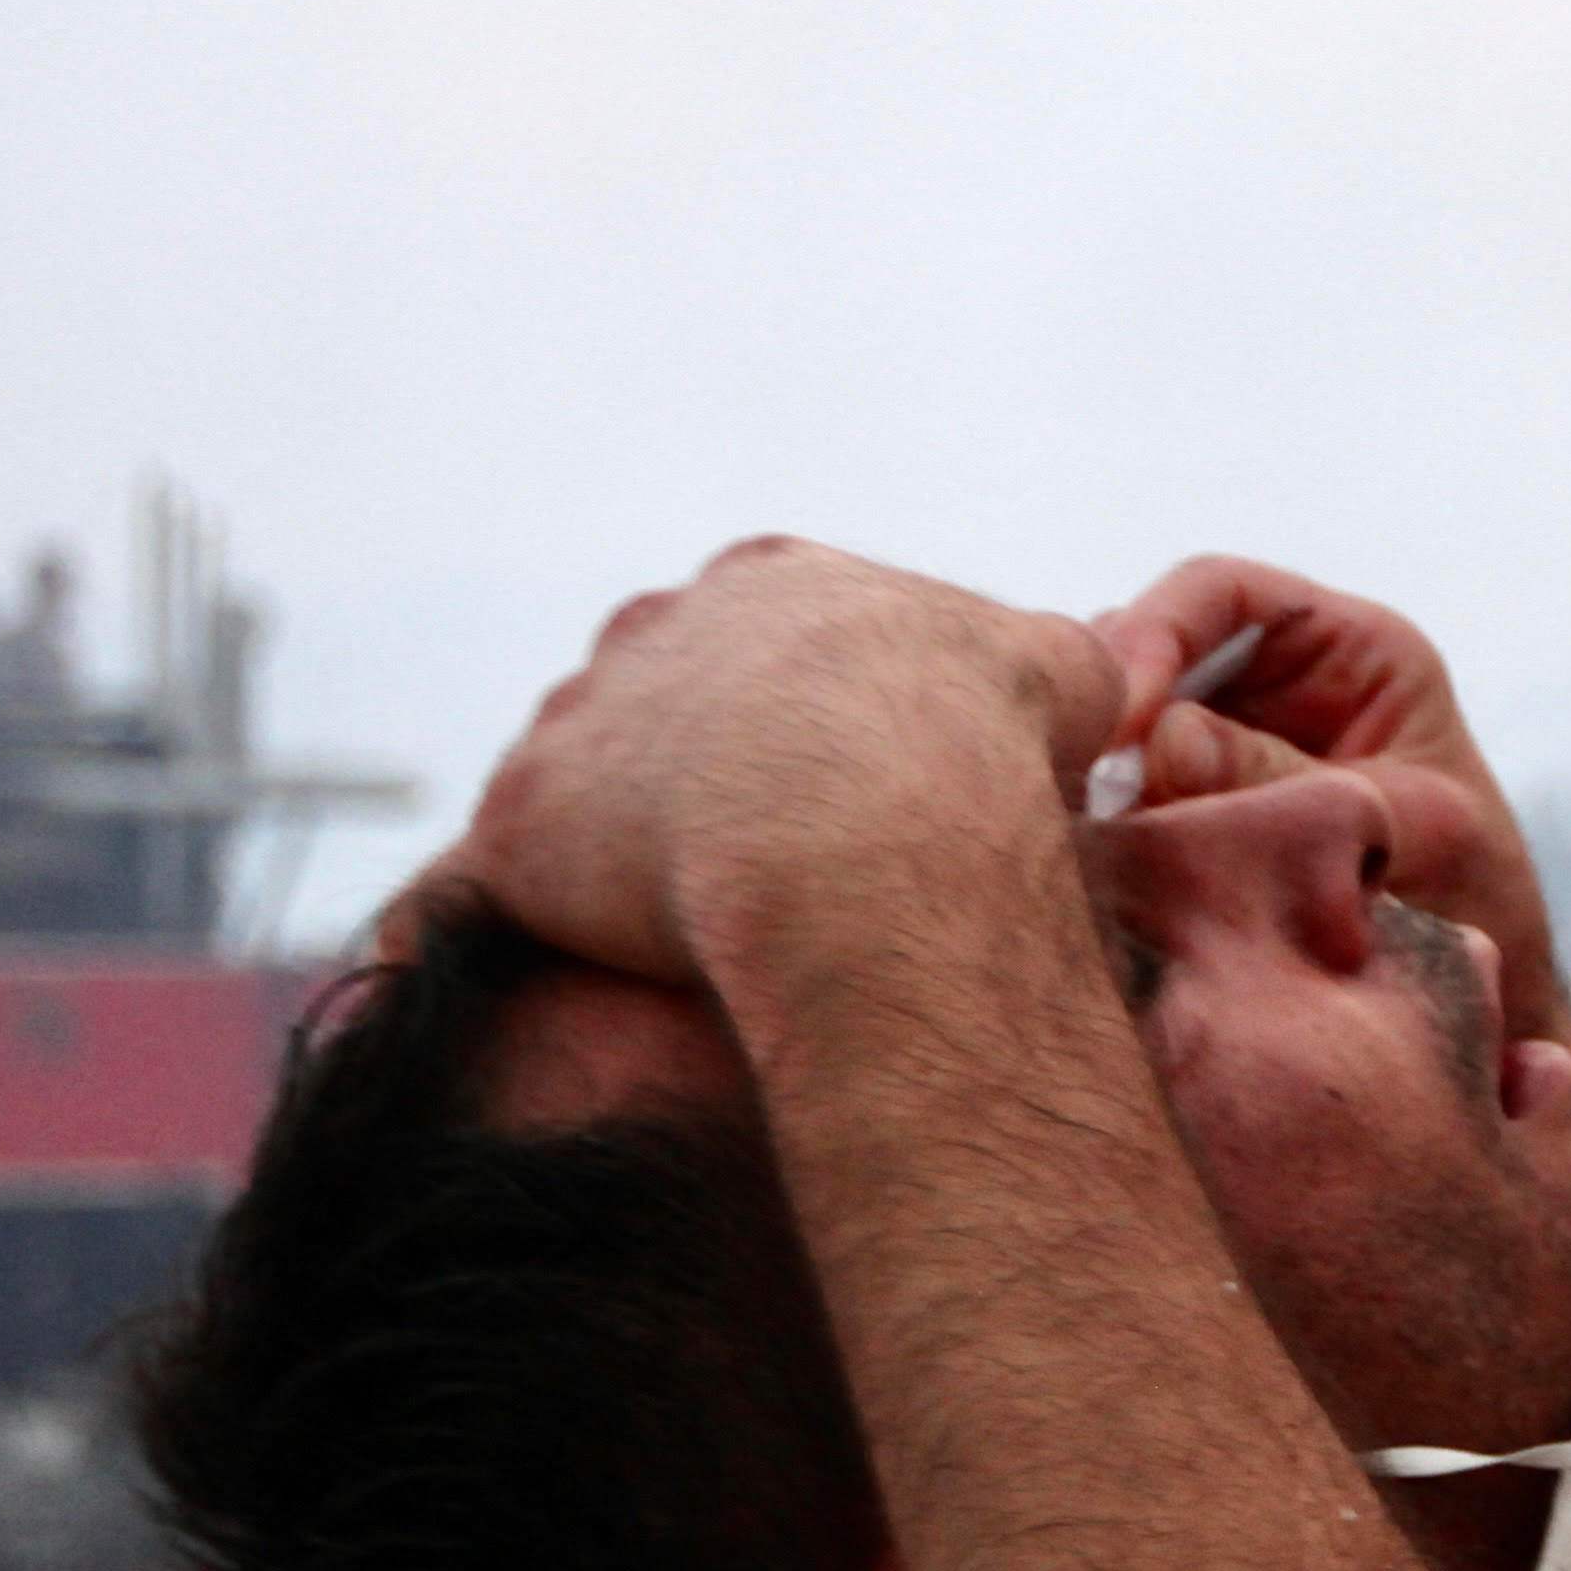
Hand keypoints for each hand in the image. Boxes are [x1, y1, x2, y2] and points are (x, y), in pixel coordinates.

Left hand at [441, 539, 1125, 984]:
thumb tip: (1092, 695)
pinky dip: (486, 933)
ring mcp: (573, 723)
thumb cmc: (975, 750)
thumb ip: (1058, 671)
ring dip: (600, 858)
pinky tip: (501, 984)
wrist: (863, 827)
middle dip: (694, 782)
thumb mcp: (1061, 678)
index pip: (776, 651)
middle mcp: (656, 631)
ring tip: (644, 940)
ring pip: (575, 793)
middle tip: (746, 879)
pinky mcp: (518, 825)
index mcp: (778, 585)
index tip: (838, 800)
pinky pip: (478, 887)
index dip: (810, 730)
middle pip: (660, 709)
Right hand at [1091, 557, 1570, 1050]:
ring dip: (1094, 772)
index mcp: (1350, 650)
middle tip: (1080, 782)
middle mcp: (1276, 686)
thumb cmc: (1476, 902)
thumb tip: (1162, 746)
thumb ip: (1289, 783)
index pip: (1221, 593)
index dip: (1155, 631)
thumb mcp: (1412, 832)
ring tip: (1088, 833)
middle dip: (1108, 706)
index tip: (1121, 714)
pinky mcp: (1191, 819)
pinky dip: (1101, 826)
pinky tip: (1096, 865)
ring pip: (1120, 726)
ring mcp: (1226, 751)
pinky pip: (1122, 800)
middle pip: (1147, 652)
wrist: (1484, 1004)